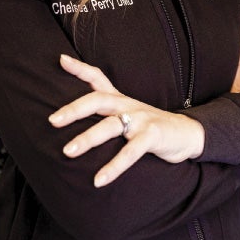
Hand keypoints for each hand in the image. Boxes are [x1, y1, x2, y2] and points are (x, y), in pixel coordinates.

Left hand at [49, 54, 204, 187]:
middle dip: (74, 109)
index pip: (98, 78)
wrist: (186, 134)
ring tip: (67, 152)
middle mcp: (127, 105)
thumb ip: (106, 108)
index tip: (61, 60)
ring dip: (87, 139)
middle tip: (52, 121)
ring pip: (110, 126)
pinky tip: (99, 180)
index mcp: (120, 99)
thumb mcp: (128, 111)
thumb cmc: (149, 125)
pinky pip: (130, 152)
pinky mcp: (153, 136)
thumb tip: (77, 111)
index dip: (80, 68)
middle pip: (97, 99)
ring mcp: (141, 119)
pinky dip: (114, 166)